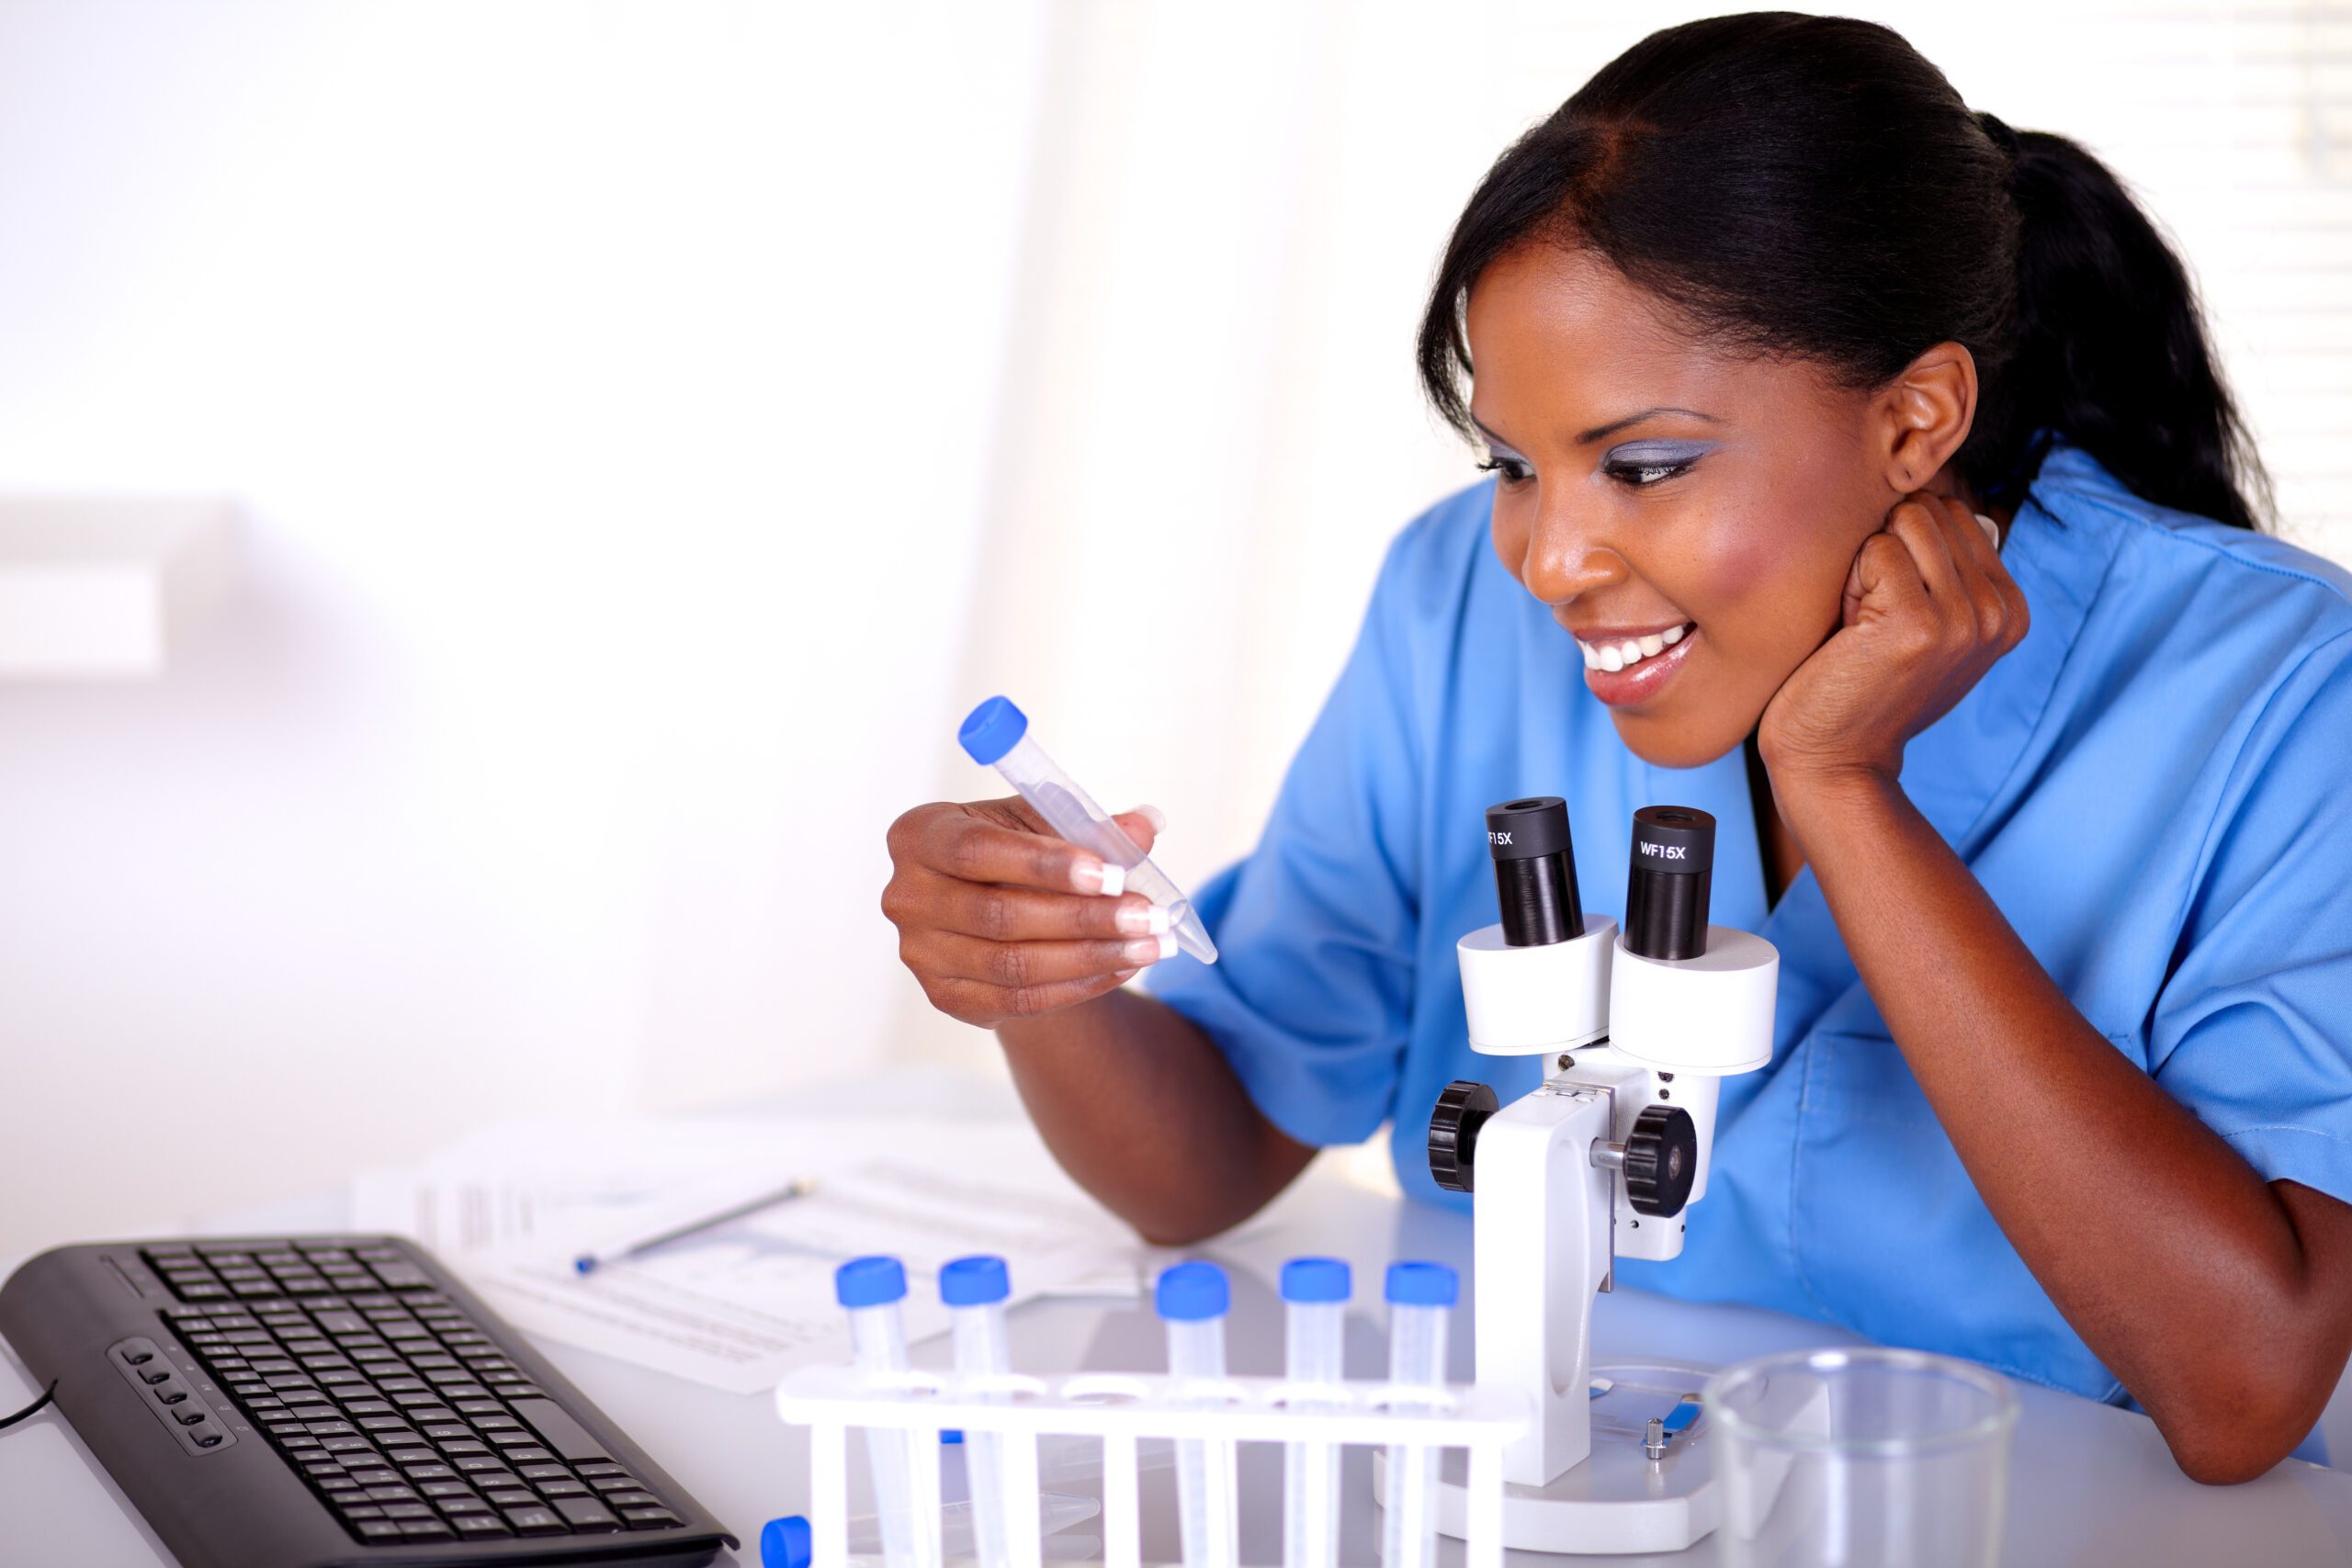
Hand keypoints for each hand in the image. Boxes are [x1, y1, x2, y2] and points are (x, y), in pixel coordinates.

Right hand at [882, 796, 1174, 1027]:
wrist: (993, 903)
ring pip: (1014, 965)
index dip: (1046, 865)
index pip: (977, 851)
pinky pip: (1020, 1000)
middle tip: (1151, 915)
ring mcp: (921, 953)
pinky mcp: (946, 996)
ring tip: (1151, 944)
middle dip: (1085, 918)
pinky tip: (1123, 966)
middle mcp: (907, 896)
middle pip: (1000, 915)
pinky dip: (1079, 985)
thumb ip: (1090, 824)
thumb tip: (1145, 827)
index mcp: (921, 834)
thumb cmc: (1015, 849)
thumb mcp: (1044, 822)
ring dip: (1093, 957)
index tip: (1112, 874)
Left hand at [1758, 492, 2028, 789]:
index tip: (1892, 610)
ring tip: (1861, 624)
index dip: (1904, 549)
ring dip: (1864, 567)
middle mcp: (1999, 610)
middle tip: (1870, 617)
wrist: (1835, 759)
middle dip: (1884, 550)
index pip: (1952, 512)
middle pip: (1928, 510)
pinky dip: (1847, 585)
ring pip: (1902, 524)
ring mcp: (1965, 617)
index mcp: (2010, 607)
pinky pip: (1873, 551)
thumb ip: (1950, 572)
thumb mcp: (1929, 628)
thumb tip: (1949, 502)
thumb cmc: (1865, 686)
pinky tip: (1849, 636)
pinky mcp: (1920, 623)